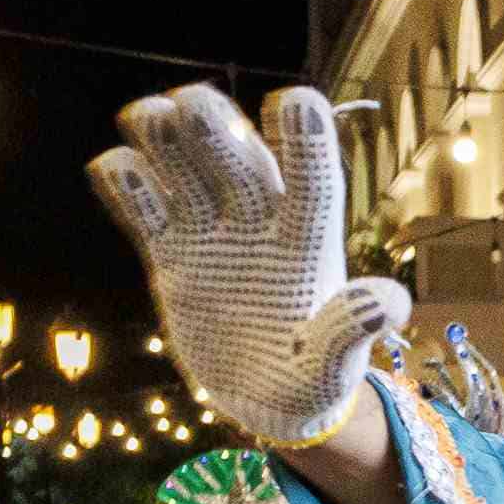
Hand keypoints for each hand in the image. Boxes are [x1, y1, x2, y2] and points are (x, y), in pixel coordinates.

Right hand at [86, 83, 408, 450]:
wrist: (269, 404)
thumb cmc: (315, 382)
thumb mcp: (334, 368)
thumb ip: (351, 331)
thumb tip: (390, 304)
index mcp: (309, 244)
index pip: (312, 181)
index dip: (305, 141)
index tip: (295, 100)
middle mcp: (261, 225)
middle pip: (240, 163)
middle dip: (218, 129)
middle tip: (190, 102)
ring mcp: (213, 235)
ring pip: (189, 172)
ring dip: (167, 140)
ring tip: (146, 114)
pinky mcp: (173, 255)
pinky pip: (146, 210)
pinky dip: (129, 185)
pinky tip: (113, 166)